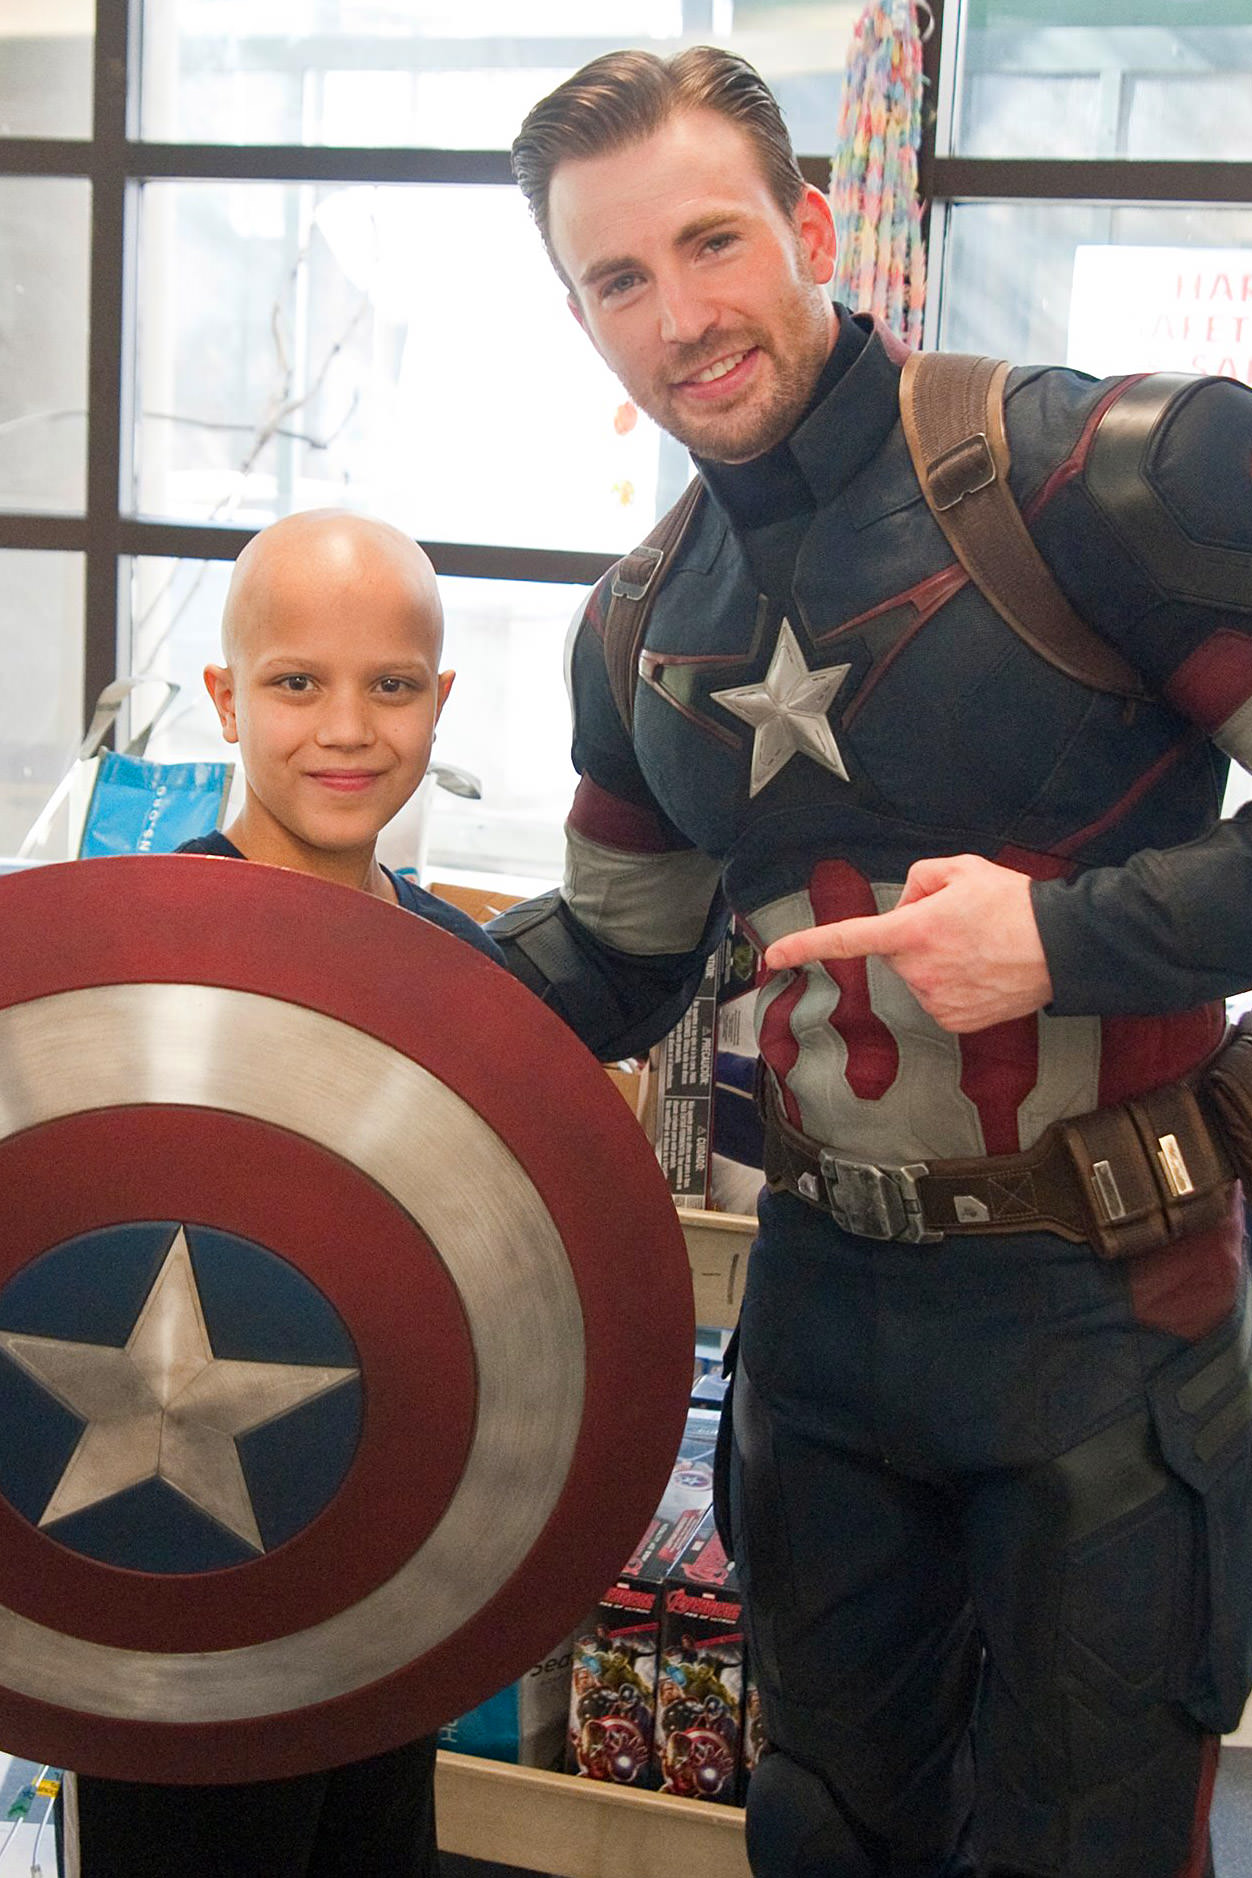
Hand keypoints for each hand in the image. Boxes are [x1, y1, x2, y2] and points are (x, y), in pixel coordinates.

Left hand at [762, 854, 1053, 1033]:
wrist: (1062, 947)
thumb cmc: (1014, 904)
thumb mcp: (961, 868)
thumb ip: (918, 878)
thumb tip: (904, 906)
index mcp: (911, 930)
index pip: (846, 939)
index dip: (806, 946)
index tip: (774, 957)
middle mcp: (917, 970)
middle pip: (896, 951)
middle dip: (917, 936)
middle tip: (961, 925)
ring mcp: (935, 1000)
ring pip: (919, 976)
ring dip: (939, 961)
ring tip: (980, 947)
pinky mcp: (954, 1021)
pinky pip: (939, 998)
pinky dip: (956, 986)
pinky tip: (984, 971)